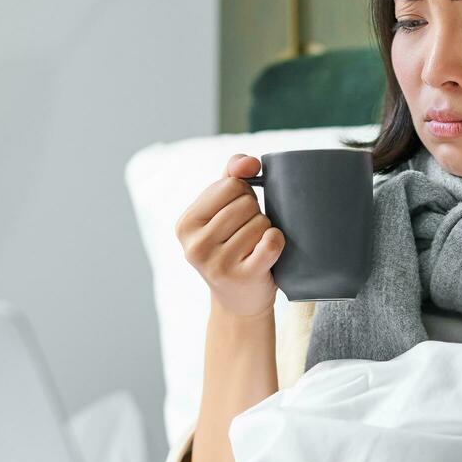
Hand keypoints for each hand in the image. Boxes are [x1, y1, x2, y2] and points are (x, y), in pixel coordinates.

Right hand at [174, 154, 285, 317]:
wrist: (239, 299)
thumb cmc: (231, 246)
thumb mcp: (221, 211)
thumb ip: (232, 176)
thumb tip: (249, 163)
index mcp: (185, 224)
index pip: (229, 184)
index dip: (243, 194)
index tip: (236, 214)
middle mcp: (195, 245)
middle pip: (246, 203)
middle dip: (254, 214)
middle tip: (246, 235)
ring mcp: (217, 264)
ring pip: (261, 222)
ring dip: (264, 231)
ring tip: (253, 247)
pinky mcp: (242, 277)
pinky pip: (271, 242)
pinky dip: (276, 241)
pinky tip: (267, 251)